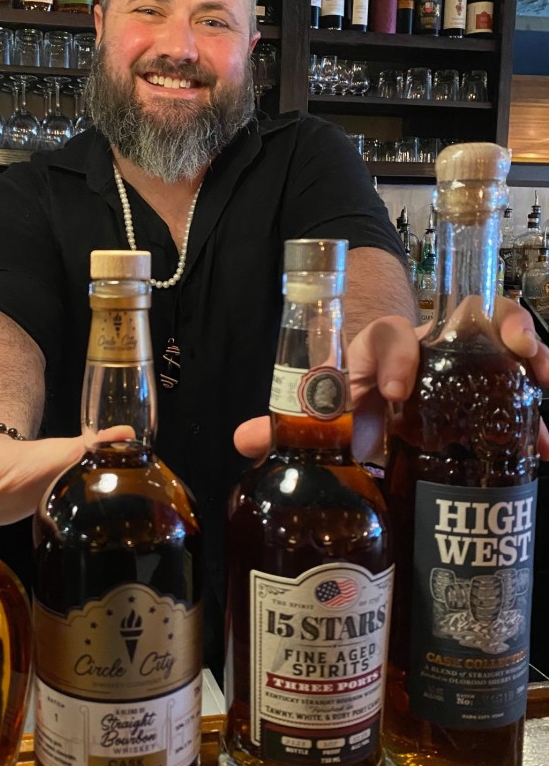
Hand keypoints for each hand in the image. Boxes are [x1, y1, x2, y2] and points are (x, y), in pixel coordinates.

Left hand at [234, 303, 548, 464]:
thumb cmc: (358, 387)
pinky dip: (536, 392)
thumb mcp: (331, 403)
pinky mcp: (489, 376)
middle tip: (506, 354)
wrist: (382, 370)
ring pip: (501, 334)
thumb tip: (245, 442)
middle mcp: (427, 343)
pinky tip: (542, 441)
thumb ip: (294, 423)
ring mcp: (463, 355)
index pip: (386, 338)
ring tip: (539, 376)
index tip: (395, 392)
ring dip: (527, 350)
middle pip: (461, 322)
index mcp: (379, 346)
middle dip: (487, 333)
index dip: (392, 360)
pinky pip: (520, 371)